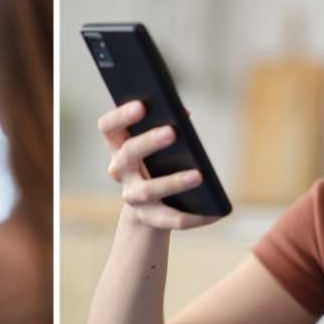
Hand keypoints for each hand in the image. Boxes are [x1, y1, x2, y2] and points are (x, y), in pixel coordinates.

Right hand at [98, 100, 219, 229]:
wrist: (150, 206)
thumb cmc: (157, 162)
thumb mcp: (156, 144)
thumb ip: (166, 124)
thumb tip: (184, 113)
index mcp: (118, 146)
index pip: (108, 127)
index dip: (121, 116)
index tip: (141, 105)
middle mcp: (120, 171)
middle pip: (129, 154)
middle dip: (149, 142)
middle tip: (172, 131)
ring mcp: (132, 196)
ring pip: (149, 190)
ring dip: (173, 182)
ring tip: (198, 175)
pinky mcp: (149, 218)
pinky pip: (171, 218)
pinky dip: (194, 217)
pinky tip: (215, 212)